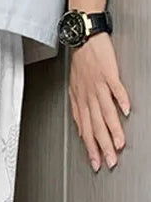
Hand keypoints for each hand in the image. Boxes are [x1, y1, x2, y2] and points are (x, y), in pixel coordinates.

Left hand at [69, 33, 130, 171]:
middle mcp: (88, 97)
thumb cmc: (80, 63)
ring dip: (113, 130)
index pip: (86, 131)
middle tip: (109, 162)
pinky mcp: (107, 74)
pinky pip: (115, 89)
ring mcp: (98, 86)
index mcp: (81, 103)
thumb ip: (80, 111)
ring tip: (119, 144)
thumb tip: (82, 128)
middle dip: (102, 147)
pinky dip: (121, 100)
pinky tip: (127, 111)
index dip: (91, 149)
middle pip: (96, 127)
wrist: (83, 38)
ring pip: (105, 113)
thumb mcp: (74, 90)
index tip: (96, 163)